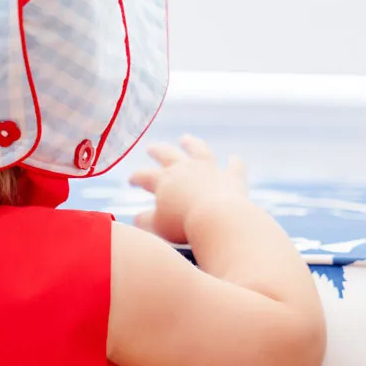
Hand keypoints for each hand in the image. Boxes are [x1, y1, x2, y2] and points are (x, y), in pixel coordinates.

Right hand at [129, 136, 247, 243]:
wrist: (217, 218)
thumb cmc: (183, 225)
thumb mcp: (158, 226)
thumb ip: (147, 221)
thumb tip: (137, 218)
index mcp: (164, 180)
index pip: (145, 176)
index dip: (136, 177)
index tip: (131, 180)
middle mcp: (185, 169)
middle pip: (168, 154)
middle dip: (157, 151)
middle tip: (150, 148)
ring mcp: (209, 169)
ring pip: (198, 150)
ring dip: (192, 144)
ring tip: (186, 139)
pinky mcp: (231, 177)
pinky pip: (233, 167)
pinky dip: (234, 163)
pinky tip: (234, 159)